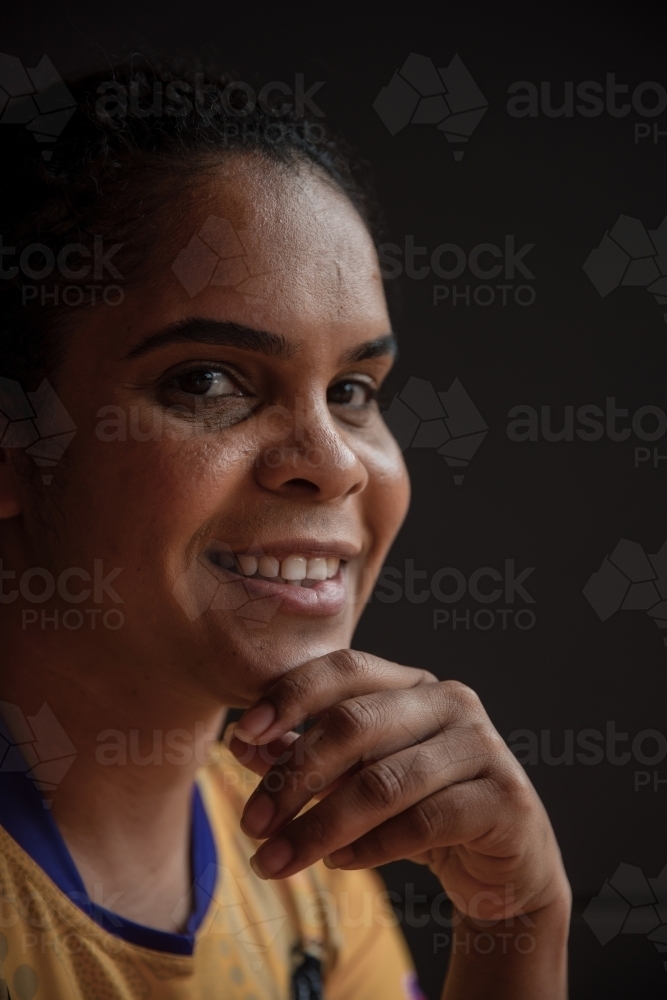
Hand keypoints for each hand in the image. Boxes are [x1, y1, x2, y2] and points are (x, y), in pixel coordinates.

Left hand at [227, 649, 569, 924]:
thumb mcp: (358, 779)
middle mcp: (451, 701)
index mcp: (412, 683)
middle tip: (252, 824)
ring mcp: (482, 747)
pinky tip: (340, 863)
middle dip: (293, 776)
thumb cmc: (422, 809)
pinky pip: (424, 821)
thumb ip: (307, 755)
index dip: (290, 695)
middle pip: (355, 724)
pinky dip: (372, 846)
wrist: (505, 867)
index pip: (345, 668)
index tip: (243, 733)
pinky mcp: (504, 799)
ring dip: (319, 825)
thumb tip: (243, 743)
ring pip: (384, 781)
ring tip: (277, 860)